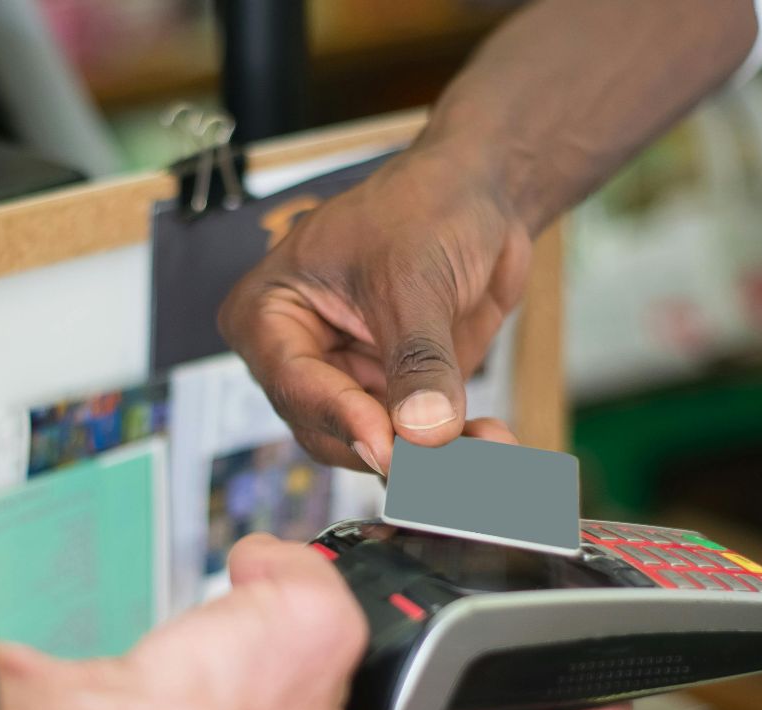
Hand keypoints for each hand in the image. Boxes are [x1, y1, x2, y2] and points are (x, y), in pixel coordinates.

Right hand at [219, 145, 529, 475]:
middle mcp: (298, 356)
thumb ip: (418, 360)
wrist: (481, 196)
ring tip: (487, 448)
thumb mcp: (415, 279)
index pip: (294, 384)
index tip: (389, 446)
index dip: (342, 418)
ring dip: (433, 456)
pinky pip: (416, 441)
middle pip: (329, 431)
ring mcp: (346, 380)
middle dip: (393, 447)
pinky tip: (494, 442)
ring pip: (377, 446)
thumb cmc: (425, 205)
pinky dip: (455, 447)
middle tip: (445, 463)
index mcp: (268, 314)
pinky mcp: (392, 395)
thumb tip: (424, 431)